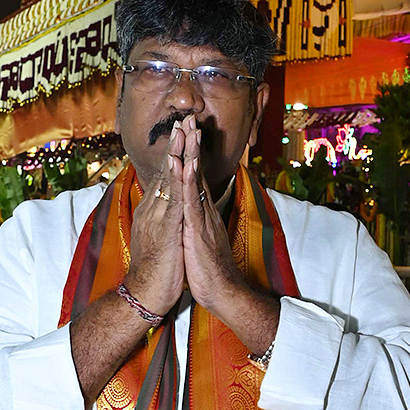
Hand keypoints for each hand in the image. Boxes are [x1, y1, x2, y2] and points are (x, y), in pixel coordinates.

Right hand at [124, 121, 186, 316]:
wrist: (146, 293)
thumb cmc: (157, 269)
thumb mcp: (163, 238)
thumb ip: (165, 220)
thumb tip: (170, 210)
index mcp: (155, 211)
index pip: (166, 177)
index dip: (175, 154)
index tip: (183, 133)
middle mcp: (153, 209)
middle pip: (166, 171)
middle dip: (176, 145)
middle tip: (184, 118)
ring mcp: (157, 217)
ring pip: (168, 179)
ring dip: (176, 154)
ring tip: (184, 130)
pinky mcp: (165, 229)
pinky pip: (172, 200)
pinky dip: (175, 181)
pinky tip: (180, 164)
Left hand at [178, 117, 245, 312]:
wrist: (222, 292)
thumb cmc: (209, 270)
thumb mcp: (199, 240)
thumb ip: (196, 223)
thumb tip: (192, 213)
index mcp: (202, 213)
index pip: (195, 178)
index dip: (192, 154)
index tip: (188, 132)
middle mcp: (205, 211)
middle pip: (197, 172)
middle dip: (194, 144)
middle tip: (190, 117)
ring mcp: (203, 219)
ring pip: (196, 181)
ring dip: (193, 154)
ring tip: (190, 130)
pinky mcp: (198, 231)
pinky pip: (193, 202)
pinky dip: (189, 182)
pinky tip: (187, 164)